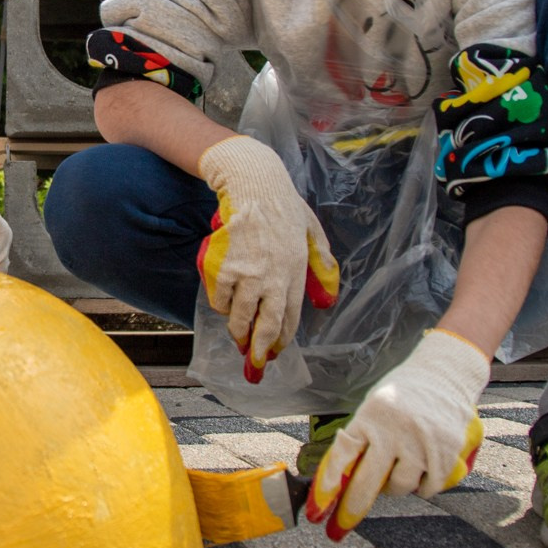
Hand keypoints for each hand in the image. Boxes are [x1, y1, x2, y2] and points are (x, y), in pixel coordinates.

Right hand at [195, 136, 339, 381]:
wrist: (253, 184)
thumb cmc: (284, 206)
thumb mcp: (312, 233)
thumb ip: (322, 267)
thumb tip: (328, 301)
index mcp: (297, 271)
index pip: (290, 316)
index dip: (282, 339)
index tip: (276, 353)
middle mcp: (273, 276)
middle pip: (265, 325)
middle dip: (259, 350)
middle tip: (254, 363)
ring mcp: (247, 273)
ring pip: (240, 317)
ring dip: (238, 332)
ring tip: (238, 338)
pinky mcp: (224, 267)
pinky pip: (220, 299)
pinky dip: (222, 305)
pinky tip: (226, 304)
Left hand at [306, 329, 489, 540]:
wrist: (444, 373)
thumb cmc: (401, 395)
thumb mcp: (372, 409)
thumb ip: (360, 441)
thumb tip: (340, 482)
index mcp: (369, 418)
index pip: (342, 458)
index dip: (327, 487)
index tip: (316, 511)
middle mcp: (394, 431)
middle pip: (367, 483)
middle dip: (350, 511)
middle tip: (337, 530)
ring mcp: (421, 444)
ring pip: (399, 488)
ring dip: (393, 488)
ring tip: (396, 469)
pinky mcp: (446, 453)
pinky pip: (428, 488)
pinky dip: (421, 486)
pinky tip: (420, 470)